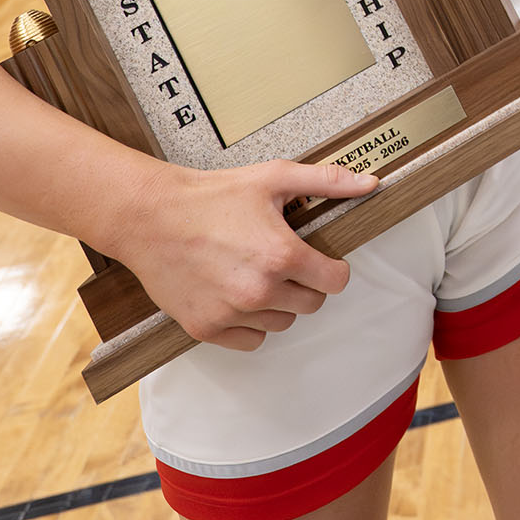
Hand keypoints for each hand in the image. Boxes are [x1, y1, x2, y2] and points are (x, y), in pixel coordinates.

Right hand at [104, 159, 372, 349]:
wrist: (150, 216)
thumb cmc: (212, 195)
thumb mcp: (274, 177)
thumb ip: (327, 181)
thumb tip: (370, 184)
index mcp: (281, 254)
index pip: (336, 282)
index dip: (333, 269)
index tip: (320, 261)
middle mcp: (259, 290)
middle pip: (311, 304)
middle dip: (306, 285)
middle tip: (283, 264)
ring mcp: (231, 312)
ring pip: (282, 323)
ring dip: (278, 305)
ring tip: (256, 275)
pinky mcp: (206, 328)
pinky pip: (250, 341)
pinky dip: (250, 324)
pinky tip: (239, 297)